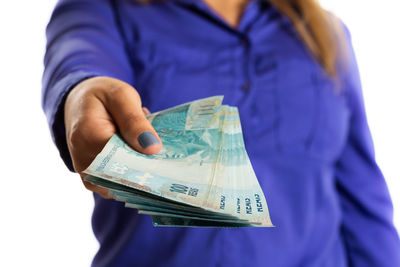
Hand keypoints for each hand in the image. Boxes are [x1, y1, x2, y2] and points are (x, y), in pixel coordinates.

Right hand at [64, 76, 161, 197]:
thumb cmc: (102, 96)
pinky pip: (120, 185)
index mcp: (88, 136)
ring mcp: (88, 175)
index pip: (125, 159)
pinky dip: (136, 174)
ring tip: (155, 152)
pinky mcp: (94, 181)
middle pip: (126, 176)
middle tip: (171, 157)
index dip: (150, 161)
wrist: (79, 103)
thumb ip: (135, 121)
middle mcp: (84, 162)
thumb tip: (153, 149)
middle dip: (150, 169)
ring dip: (144, 172)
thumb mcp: (121, 96)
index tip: (172, 160)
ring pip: (125, 185)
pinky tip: (145, 159)